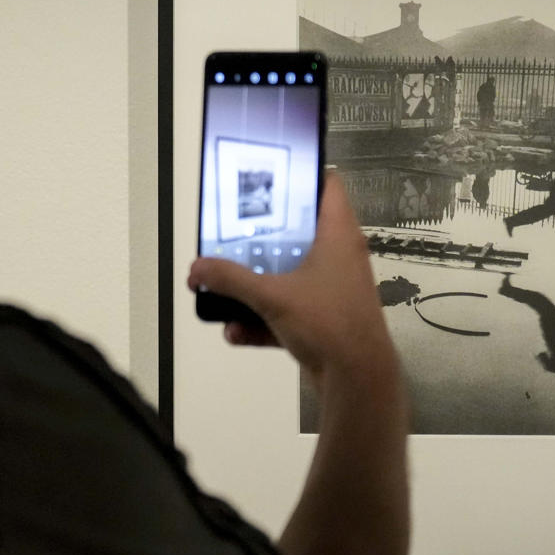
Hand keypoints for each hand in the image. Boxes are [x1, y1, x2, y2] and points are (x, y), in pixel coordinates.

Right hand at [188, 179, 397, 384]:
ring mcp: (333, 288)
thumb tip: (196, 268)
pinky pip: (289, 308)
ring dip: (257, 282)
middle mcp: (338, 256)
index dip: (299, 173)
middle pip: (299, 230)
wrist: (358, 380)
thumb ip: (230, 280)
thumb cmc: (327, 322)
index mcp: (337, 235)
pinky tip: (236, 332)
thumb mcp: (272, 296)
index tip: (267, 176)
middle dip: (263, 234)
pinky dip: (264, 318)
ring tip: (225, 286)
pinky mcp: (325, 318)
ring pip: (290, 272)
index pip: (326, 184)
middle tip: (232, 229)